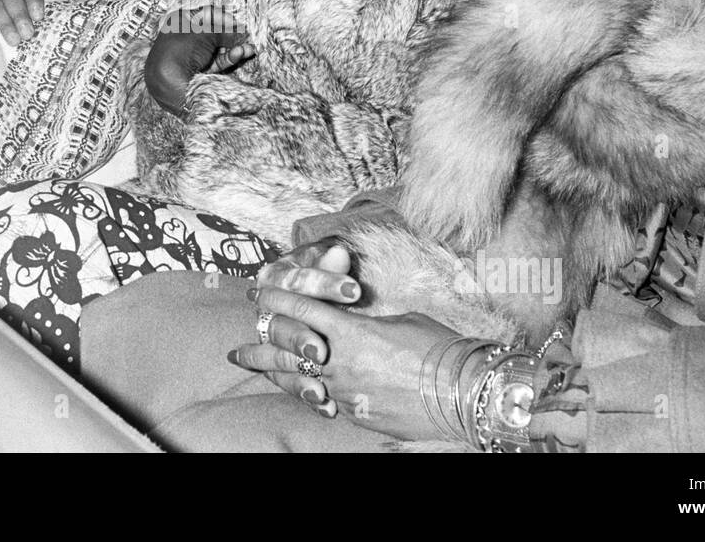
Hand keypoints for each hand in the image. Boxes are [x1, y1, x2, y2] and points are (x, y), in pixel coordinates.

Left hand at [144, 6, 248, 114]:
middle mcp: (184, 38)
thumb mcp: (207, 34)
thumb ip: (225, 31)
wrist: (169, 82)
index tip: (238, 22)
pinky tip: (240, 54)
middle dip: (232, 35)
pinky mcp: (197, 72)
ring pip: (216, 49)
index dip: (223, 17)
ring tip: (249, 49)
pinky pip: (215, 62)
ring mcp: (190, 56)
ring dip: (234, 48)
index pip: (205, 15)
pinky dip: (228, 58)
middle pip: (213, 33)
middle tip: (247, 36)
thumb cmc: (184, 49)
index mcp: (179, 22)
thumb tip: (239, 32)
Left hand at [232, 284, 461, 441]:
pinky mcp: (354, 414)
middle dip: (259, 339)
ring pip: (296, 377)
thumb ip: (367, 318)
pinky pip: (323, 399)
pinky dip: (309, 390)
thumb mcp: (401, 319)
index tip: (258, 291)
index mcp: (350, 330)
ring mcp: (343, 392)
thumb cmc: (438, 349)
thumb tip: (353, 318)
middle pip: (285, 346)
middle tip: (241, 335)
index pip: (301, 307)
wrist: (462, 392)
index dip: (276, 296)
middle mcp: (338, 361)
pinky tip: (298, 388)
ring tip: (246, 363)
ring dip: (271, 369)